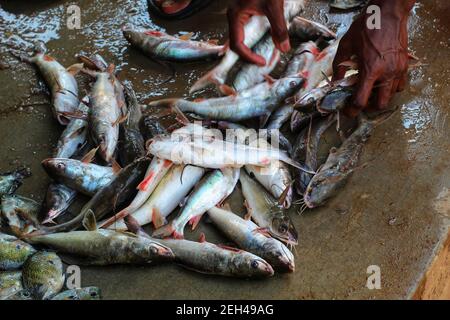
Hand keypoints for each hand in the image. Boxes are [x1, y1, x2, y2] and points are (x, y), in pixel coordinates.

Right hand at [227, 0, 289, 65]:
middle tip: (260, 61)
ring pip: (239, 37)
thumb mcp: (274, 7)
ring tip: (260, 53)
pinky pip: (244, 30)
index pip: (237, 44)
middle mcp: (234, 15)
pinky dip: (252, 38)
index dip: (249, 56)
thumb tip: (283, 47)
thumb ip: (279, 28)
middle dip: (248, 55)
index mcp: (236, 15)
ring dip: (249, 47)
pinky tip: (261, 40)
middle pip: (236, 43)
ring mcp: (237, 13)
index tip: (261, 62)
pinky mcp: (244, 11)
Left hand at [333, 0, 414, 117]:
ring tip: (370, 91)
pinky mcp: (404, 66)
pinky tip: (381, 81)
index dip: (352, 111)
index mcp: (370, 70)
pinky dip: (390, 88)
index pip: (361, 101)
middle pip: (380, 104)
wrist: (388, 14)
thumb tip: (335, 82)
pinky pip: (399, 85)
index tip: (348, 112)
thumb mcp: (346, 45)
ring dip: (380, 97)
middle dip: (369, 107)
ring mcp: (398, 70)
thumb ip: (339, 66)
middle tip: (360, 103)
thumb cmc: (366, 27)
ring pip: (391, 96)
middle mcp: (386, 73)